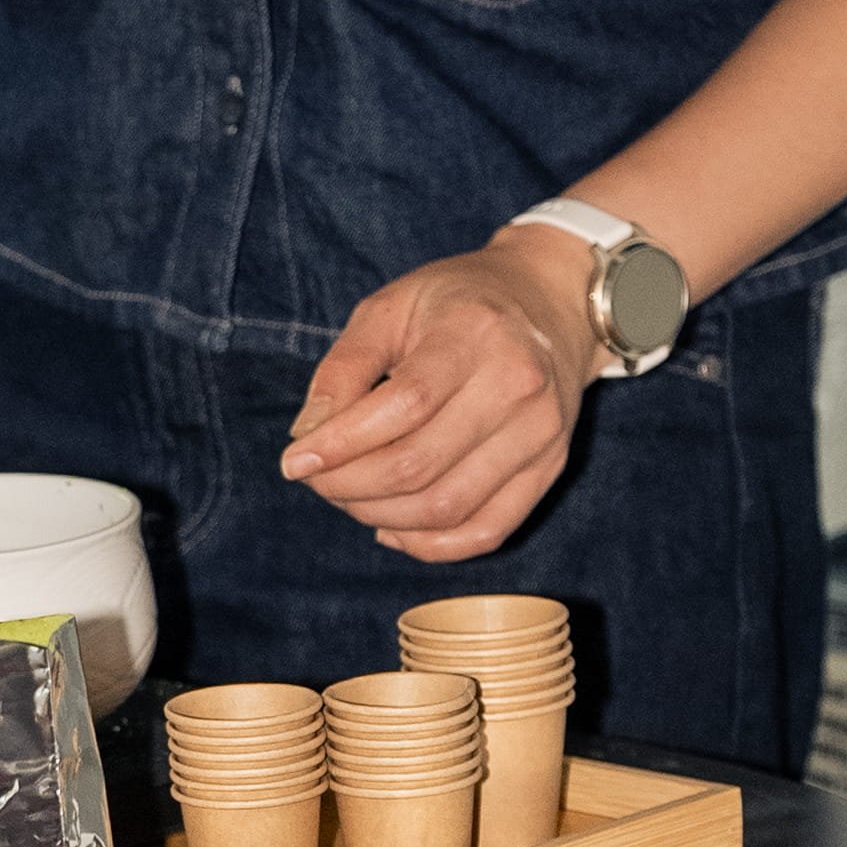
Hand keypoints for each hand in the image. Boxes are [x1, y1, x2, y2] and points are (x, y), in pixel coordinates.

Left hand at [277, 231, 606, 562]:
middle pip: (419, 466)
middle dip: (348, 486)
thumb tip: (306, 438)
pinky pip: (486, 532)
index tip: (294, 460)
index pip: (403, 406)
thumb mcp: (390, 308)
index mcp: (475, 335)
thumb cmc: (457, 302)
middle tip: (315, 479)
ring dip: (379, 517)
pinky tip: (390, 526)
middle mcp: (518, 388)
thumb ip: (343, 368)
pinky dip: (428, 544)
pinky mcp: (550, 469)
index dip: (340, 444)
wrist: (551, 304)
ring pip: (447, 508)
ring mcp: (541, 435)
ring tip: (347, 496)